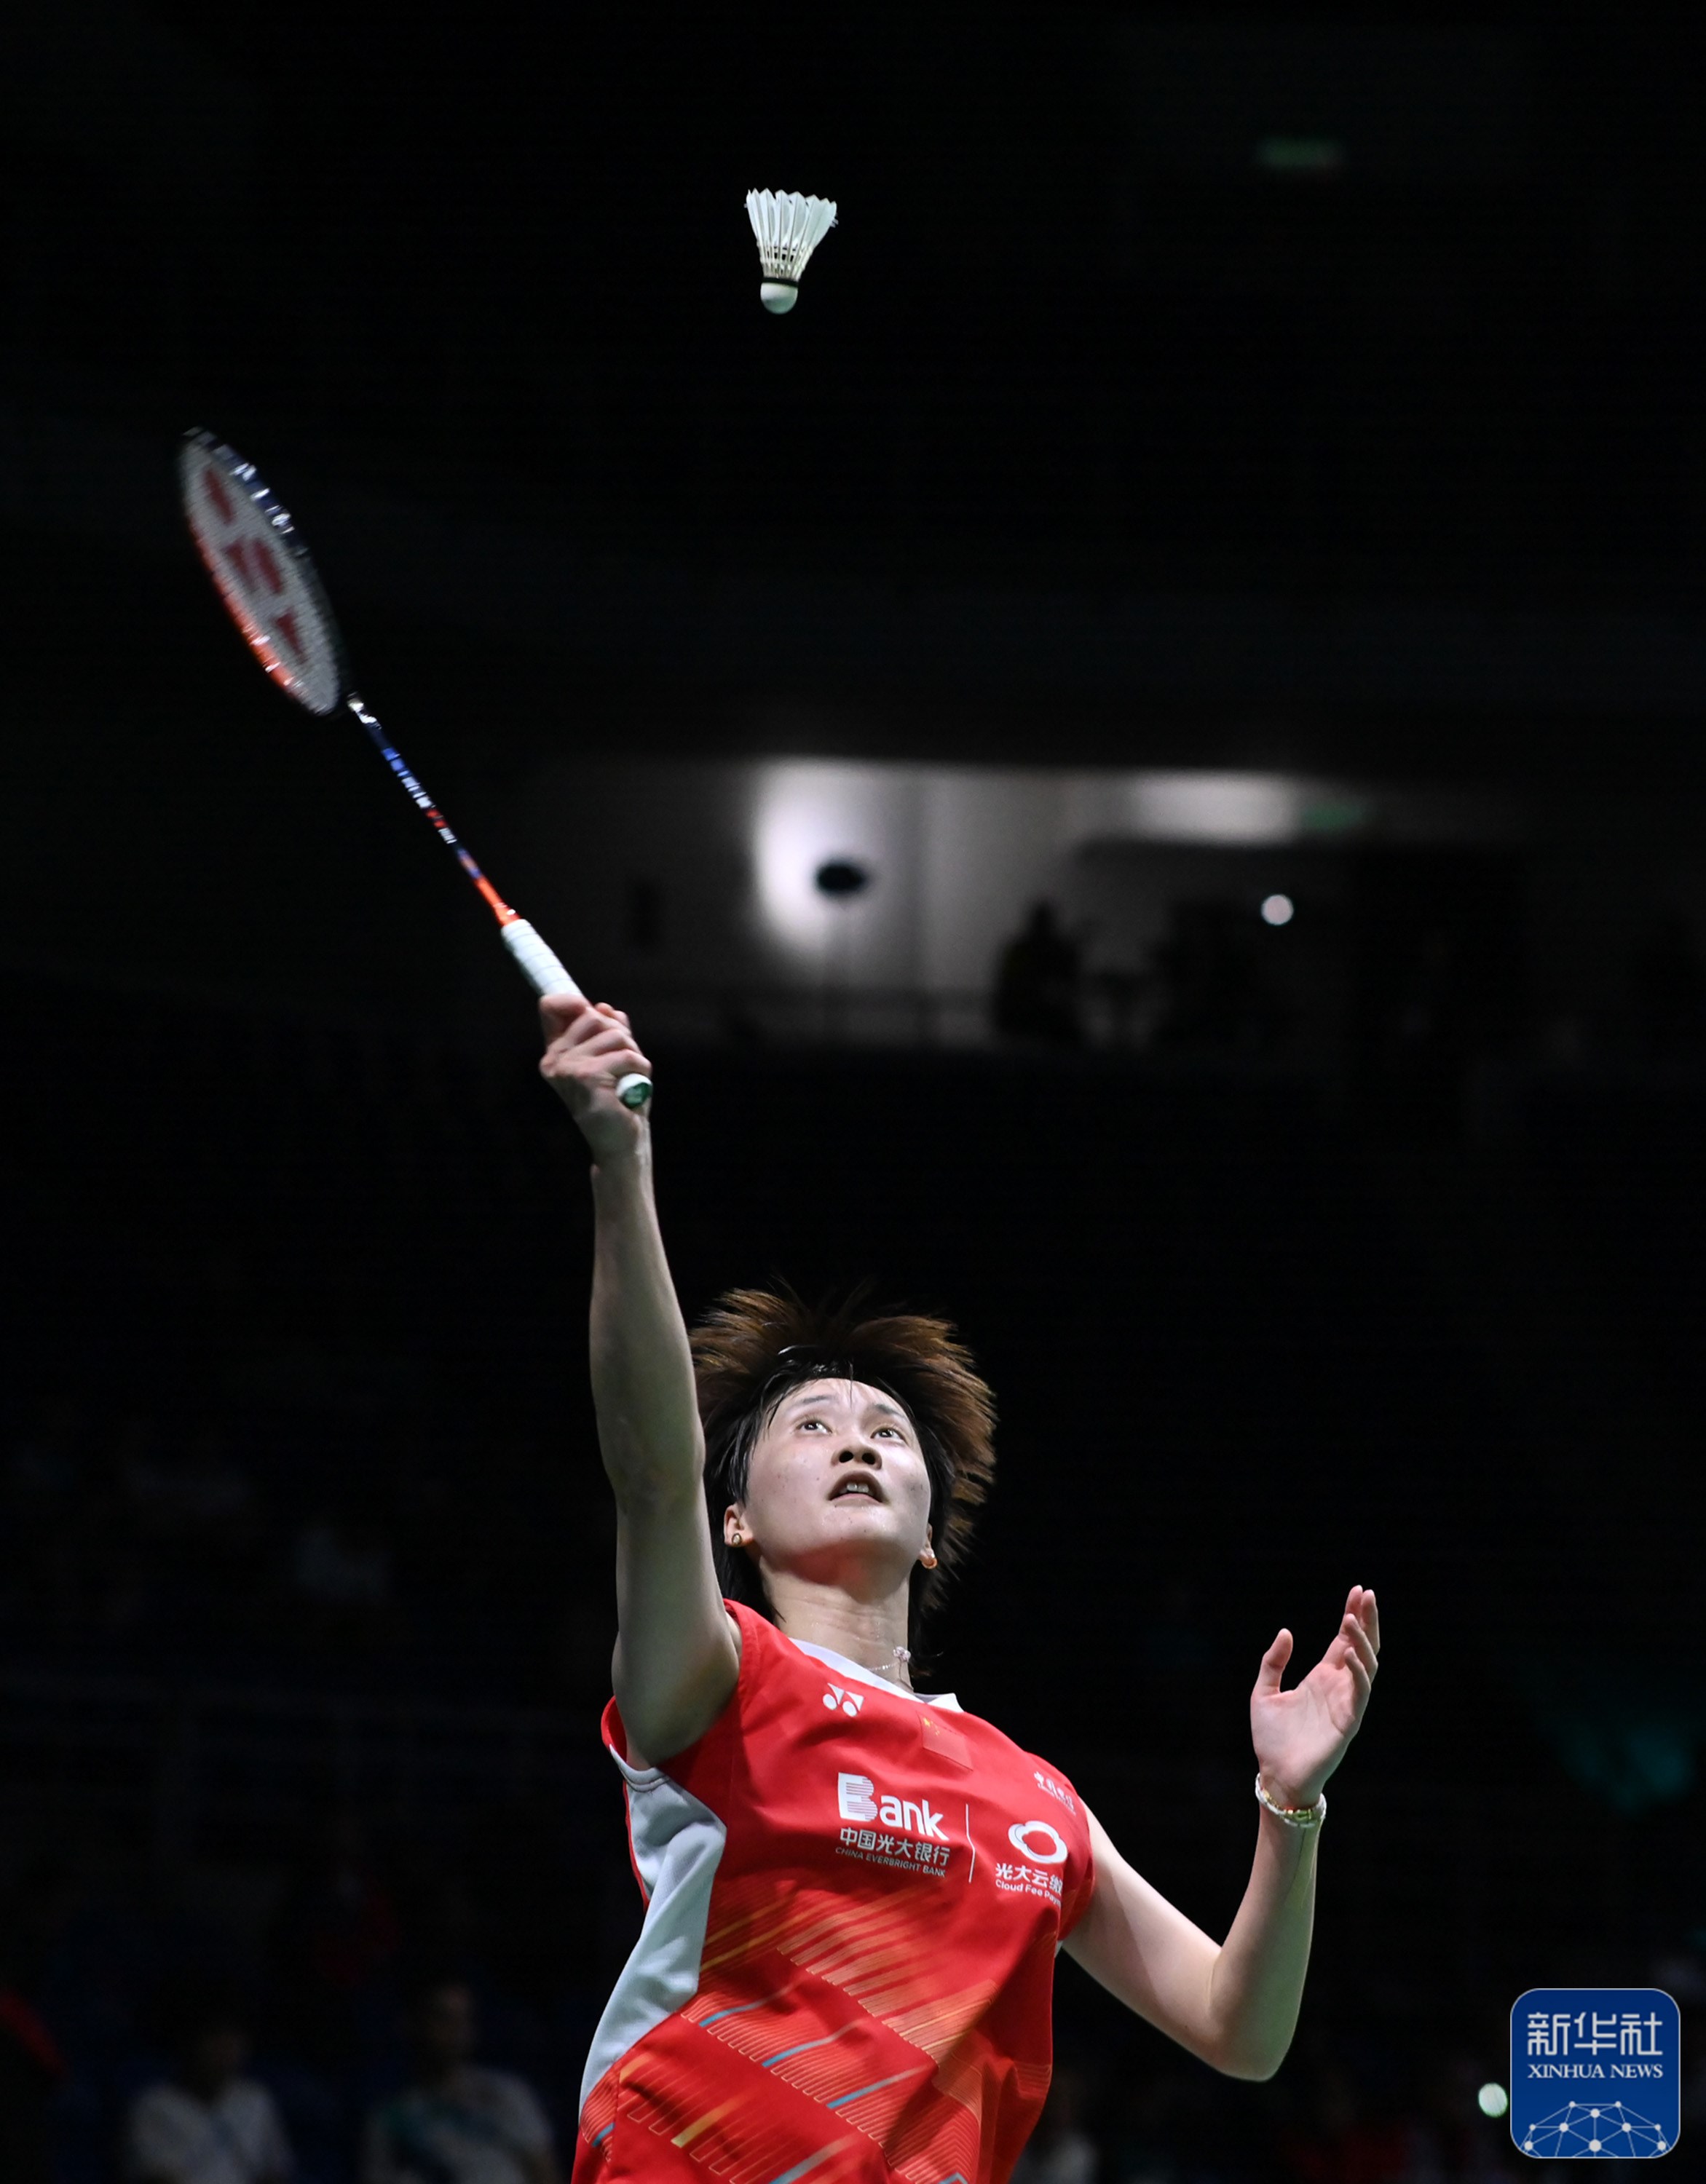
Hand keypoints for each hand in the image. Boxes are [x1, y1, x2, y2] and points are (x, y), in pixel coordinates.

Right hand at [538, 996, 652, 1163]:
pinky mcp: (588, 1077)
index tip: (592, 1009)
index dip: (573, 1001)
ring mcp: (568, 1069)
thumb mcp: (614, 1060)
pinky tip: (632, 1090)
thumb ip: (609, 1033)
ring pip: (615, 1035)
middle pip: (593, 1016)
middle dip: (620, 1035)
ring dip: (633, 1055)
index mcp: (556, 1053)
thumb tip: (606, 1008)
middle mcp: (555, 1060)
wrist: (621, 1142)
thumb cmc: (618, 1102)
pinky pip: (627, 1055)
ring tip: (627, 1079)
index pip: (551, 1007)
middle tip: (623, 1063)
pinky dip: (640, 1069)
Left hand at [1250, 1585, 1378, 1809]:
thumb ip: (1274, 1662)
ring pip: (1366, 1666)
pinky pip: (1360, 1694)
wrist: (1275, 1776)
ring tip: (1352, 1617)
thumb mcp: (1263, 1691)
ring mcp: (1346, 1703)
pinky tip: (1349, 1653)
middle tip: (1368, 1594)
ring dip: (1362, 1641)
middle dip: (1366, 1620)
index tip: (1358, 1590)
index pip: (1343, 1640)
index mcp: (1322, 1678)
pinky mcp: (1348, 1723)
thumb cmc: (1271, 1738)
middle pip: (1361, 1647)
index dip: (1352, 1615)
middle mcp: (1338, 1687)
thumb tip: (1287, 1631)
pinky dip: (1359, 1673)